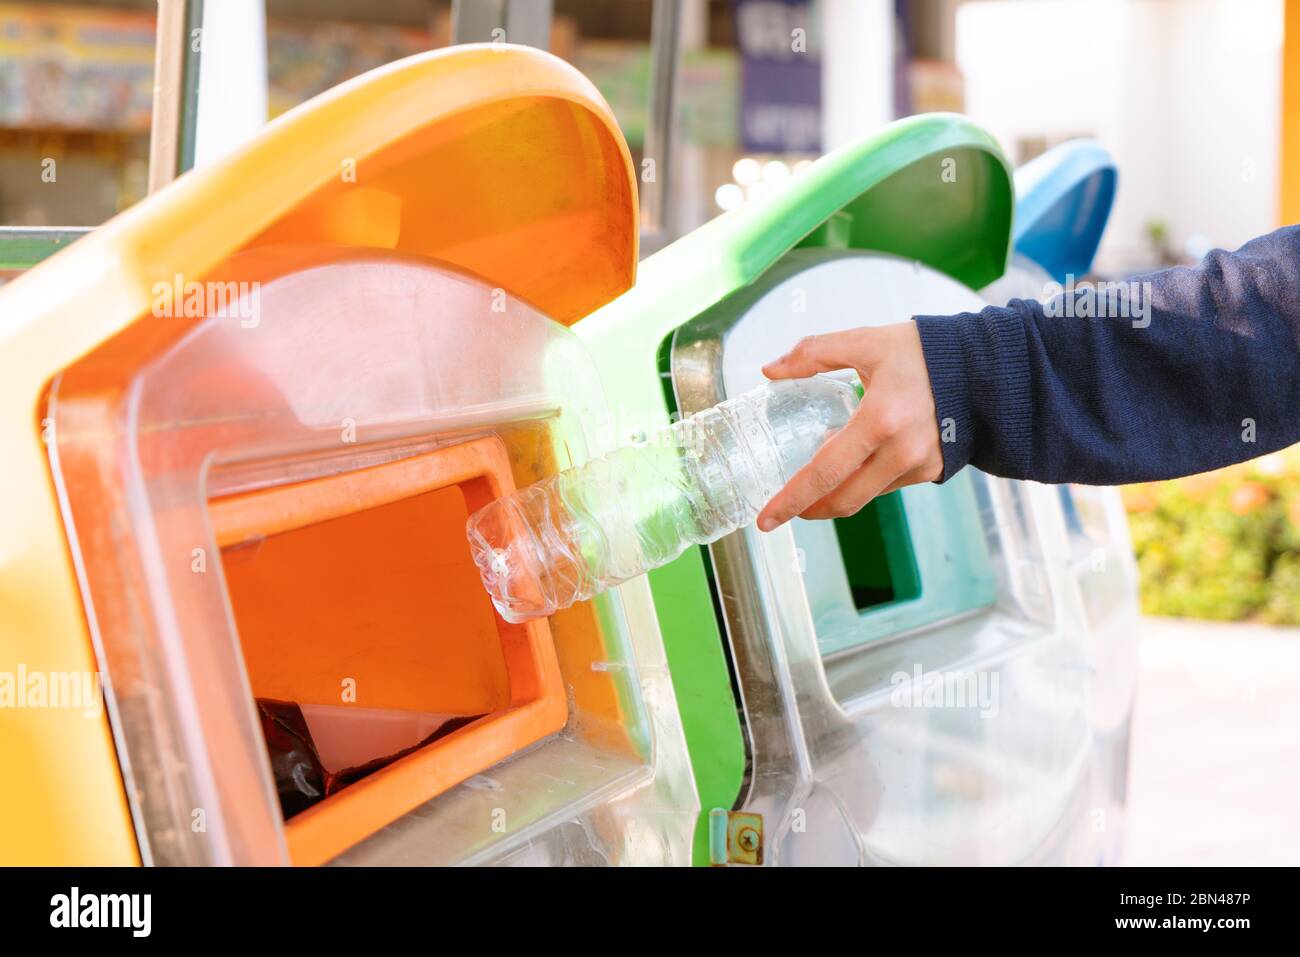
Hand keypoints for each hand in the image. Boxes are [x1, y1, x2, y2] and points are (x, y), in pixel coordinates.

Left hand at [755, 323, 943, 530]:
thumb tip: (771, 370)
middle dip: (808, 509)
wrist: (985, 366)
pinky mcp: (932, 471)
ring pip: (864, 496)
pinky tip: (850, 466)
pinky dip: (861, 482)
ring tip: (812, 484)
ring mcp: (919, 465)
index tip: (767, 519)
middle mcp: (901, 451)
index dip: (792, 499)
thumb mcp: (866, 341)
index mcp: (880, 419)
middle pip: (843, 499)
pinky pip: (885, 486)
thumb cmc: (924, 352)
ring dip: (834, 497)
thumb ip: (814, 353)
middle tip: (781, 510)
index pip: (825, 472)